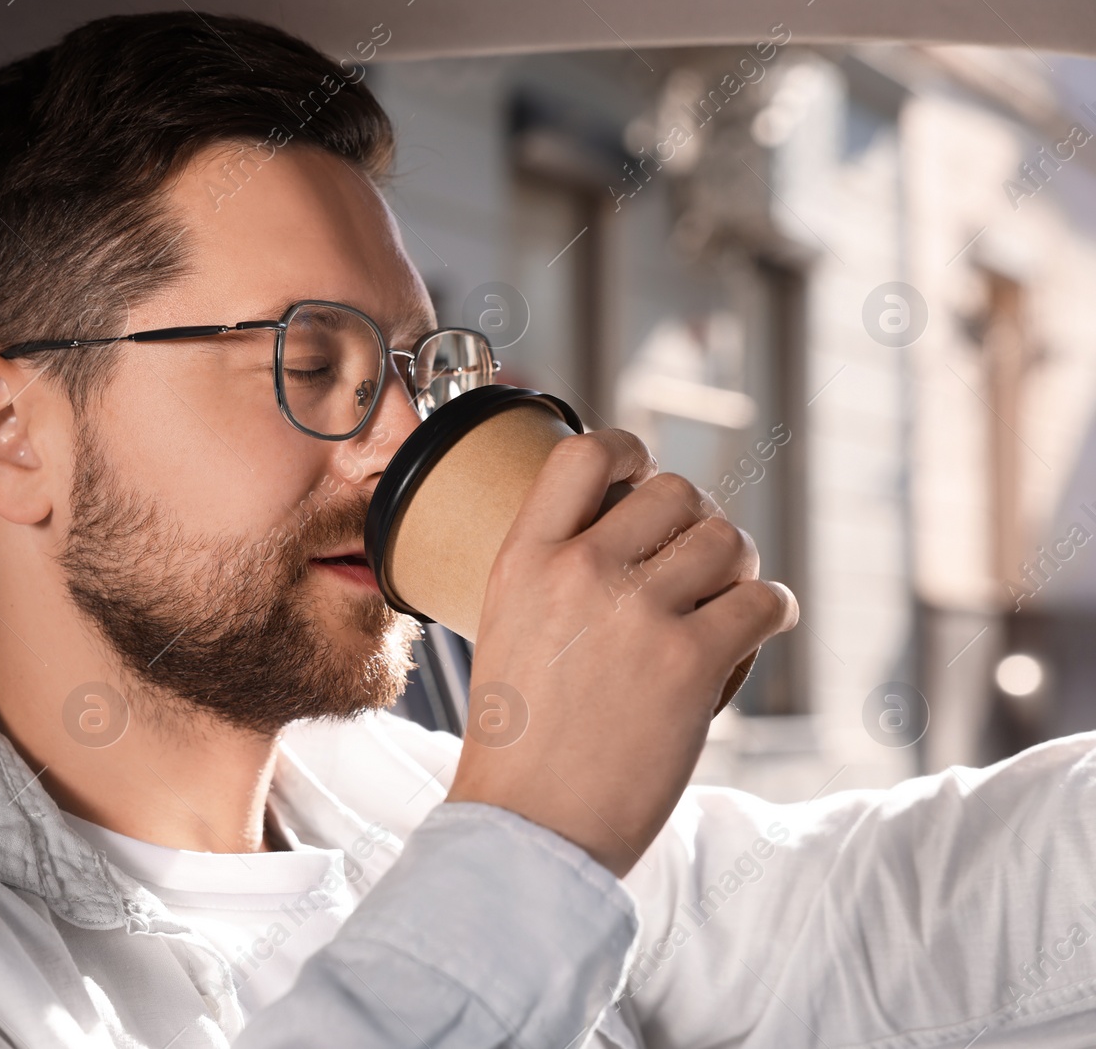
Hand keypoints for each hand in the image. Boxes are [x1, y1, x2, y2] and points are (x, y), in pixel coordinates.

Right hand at [444, 429, 797, 876]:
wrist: (530, 827)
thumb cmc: (519, 740)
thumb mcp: (508, 628)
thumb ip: (553, 573)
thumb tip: (625, 530)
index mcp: (524, 558)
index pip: (587, 453)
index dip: (631, 452)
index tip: (645, 478)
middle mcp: (579, 569)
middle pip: (677, 492)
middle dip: (699, 524)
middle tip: (697, 567)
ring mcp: (637, 612)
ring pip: (729, 541)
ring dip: (740, 569)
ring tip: (725, 606)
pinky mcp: (691, 661)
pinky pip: (765, 601)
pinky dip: (771, 614)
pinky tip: (755, 633)